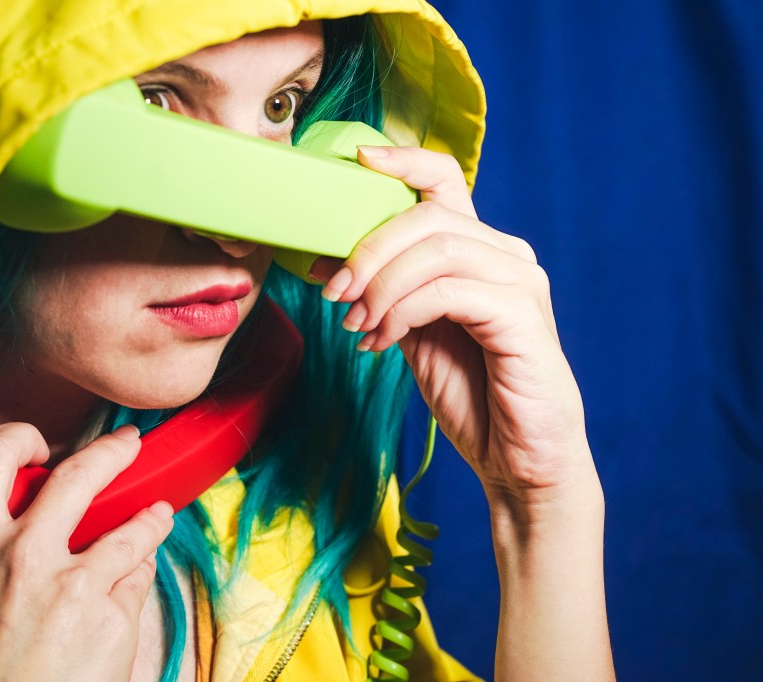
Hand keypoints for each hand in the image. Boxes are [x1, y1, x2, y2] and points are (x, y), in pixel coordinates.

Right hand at [0, 423, 173, 680]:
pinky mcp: (111, 616)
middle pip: (79, 474)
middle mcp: (22, 557)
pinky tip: (144, 567)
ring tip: (159, 514)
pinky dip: (142, 570)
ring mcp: (72, 585)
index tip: (39, 443)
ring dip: (150, 517)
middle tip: (128, 443)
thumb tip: (24, 530)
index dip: (19, 437)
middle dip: (111, 451)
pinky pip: (137, 577)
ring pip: (130, 528)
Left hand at [312, 144, 594, 510]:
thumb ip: (385, 293)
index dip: (402, 162)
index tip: (356, 161)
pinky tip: (382, 341)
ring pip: (438, 249)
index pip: (445, 182)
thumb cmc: (471, 394)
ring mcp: (520, 283)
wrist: (519, 460)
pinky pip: (450, 291)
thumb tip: (327, 264)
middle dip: (368, 249)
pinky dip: (403, 311)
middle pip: (428, 217)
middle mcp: (506, 256)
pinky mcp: (523, 317)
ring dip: (381, 284)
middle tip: (335, 292)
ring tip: (356, 323)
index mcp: (480, 251)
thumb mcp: (413, 332)